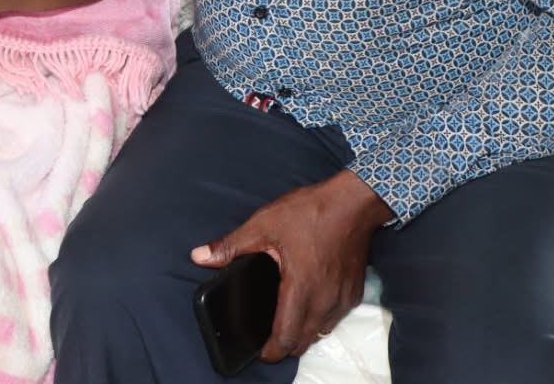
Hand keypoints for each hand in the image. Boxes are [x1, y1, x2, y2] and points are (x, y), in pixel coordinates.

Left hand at [191, 170, 394, 361]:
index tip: (258, 351)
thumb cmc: (310, 212)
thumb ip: (231, 246)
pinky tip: (305, 306)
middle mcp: (325, 299)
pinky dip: (319, 320)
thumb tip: (200, 257)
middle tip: (266, 340)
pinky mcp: (354, 292)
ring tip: (283, 324)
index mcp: (301, 287)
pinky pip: (335, 318)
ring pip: (321, 331)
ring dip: (302, 334)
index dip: (270, 350)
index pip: (286, 336)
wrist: (353, 203)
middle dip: (284, 346)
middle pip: (304, 342)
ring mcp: (343, 298)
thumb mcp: (263, 224)